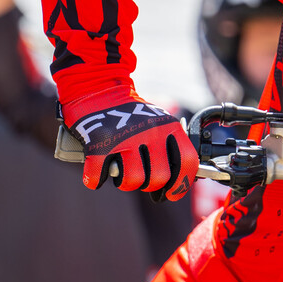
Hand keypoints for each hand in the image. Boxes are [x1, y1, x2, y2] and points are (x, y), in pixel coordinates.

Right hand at [70, 99, 197, 201]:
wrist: (99, 87)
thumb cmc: (131, 113)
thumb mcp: (159, 121)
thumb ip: (169, 146)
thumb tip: (175, 183)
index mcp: (169, 126)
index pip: (186, 162)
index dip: (181, 184)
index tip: (171, 194)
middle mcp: (150, 131)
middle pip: (158, 177)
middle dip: (148, 185)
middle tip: (140, 180)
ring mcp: (124, 136)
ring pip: (132, 180)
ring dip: (124, 184)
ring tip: (120, 175)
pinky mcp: (99, 142)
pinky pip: (99, 175)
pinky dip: (95, 179)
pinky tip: (97, 176)